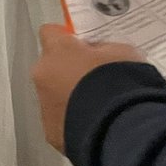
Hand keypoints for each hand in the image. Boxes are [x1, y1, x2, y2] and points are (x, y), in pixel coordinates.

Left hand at [32, 24, 144, 152]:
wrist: (120, 128)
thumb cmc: (122, 83)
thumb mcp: (122, 53)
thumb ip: (105, 49)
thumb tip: (101, 53)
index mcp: (57, 50)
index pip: (51, 33)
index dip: (67, 39)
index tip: (83, 47)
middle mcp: (43, 74)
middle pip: (50, 66)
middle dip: (68, 71)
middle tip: (95, 81)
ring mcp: (44, 105)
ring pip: (53, 95)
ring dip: (70, 98)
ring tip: (98, 108)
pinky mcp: (52, 132)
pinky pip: (60, 121)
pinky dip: (73, 121)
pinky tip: (95, 126)